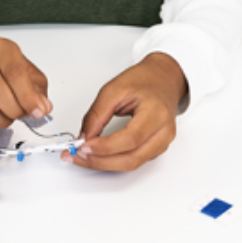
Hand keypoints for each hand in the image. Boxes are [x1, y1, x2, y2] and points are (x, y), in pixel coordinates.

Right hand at [0, 38, 51, 134]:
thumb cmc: (11, 72)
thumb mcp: (32, 77)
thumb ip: (38, 92)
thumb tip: (42, 106)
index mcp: (1, 48)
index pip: (14, 72)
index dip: (27, 96)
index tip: (37, 111)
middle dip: (14, 110)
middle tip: (21, 114)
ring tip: (6, 116)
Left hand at [65, 53, 187, 171]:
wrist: (164, 78)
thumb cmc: (144, 79)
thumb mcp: (114, 88)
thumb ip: (97, 114)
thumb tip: (84, 137)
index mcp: (156, 112)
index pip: (130, 138)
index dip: (105, 147)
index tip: (83, 146)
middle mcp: (164, 131)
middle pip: (131, 159)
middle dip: (100, 161)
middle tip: (78, 156)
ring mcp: (163, 142)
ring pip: (132, 164)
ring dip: (105, 164)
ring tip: (83, 157)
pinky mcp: (158, 148)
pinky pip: (135, 161)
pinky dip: (115, 161)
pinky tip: (99, 156)